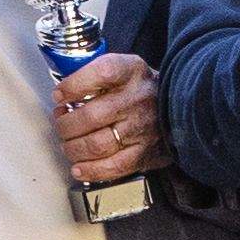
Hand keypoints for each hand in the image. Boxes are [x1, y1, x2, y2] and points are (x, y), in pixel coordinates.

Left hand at [47, 51, 164, 194]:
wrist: (180, 107)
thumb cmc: (140, 89)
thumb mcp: (124, 69)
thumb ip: (95, 76)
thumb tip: (61, 96)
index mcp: (131, 72)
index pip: (102, 73)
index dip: (74, 85)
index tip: (59, 96)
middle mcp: (138, 99)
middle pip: (91, 116)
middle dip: (65, 125)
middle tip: (61, 125)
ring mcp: (142, 129)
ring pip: (97, 145)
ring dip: (73, 148)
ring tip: (68, 145)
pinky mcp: (145, 154)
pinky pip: (113, 167)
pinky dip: (90, 170)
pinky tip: (78, 167)